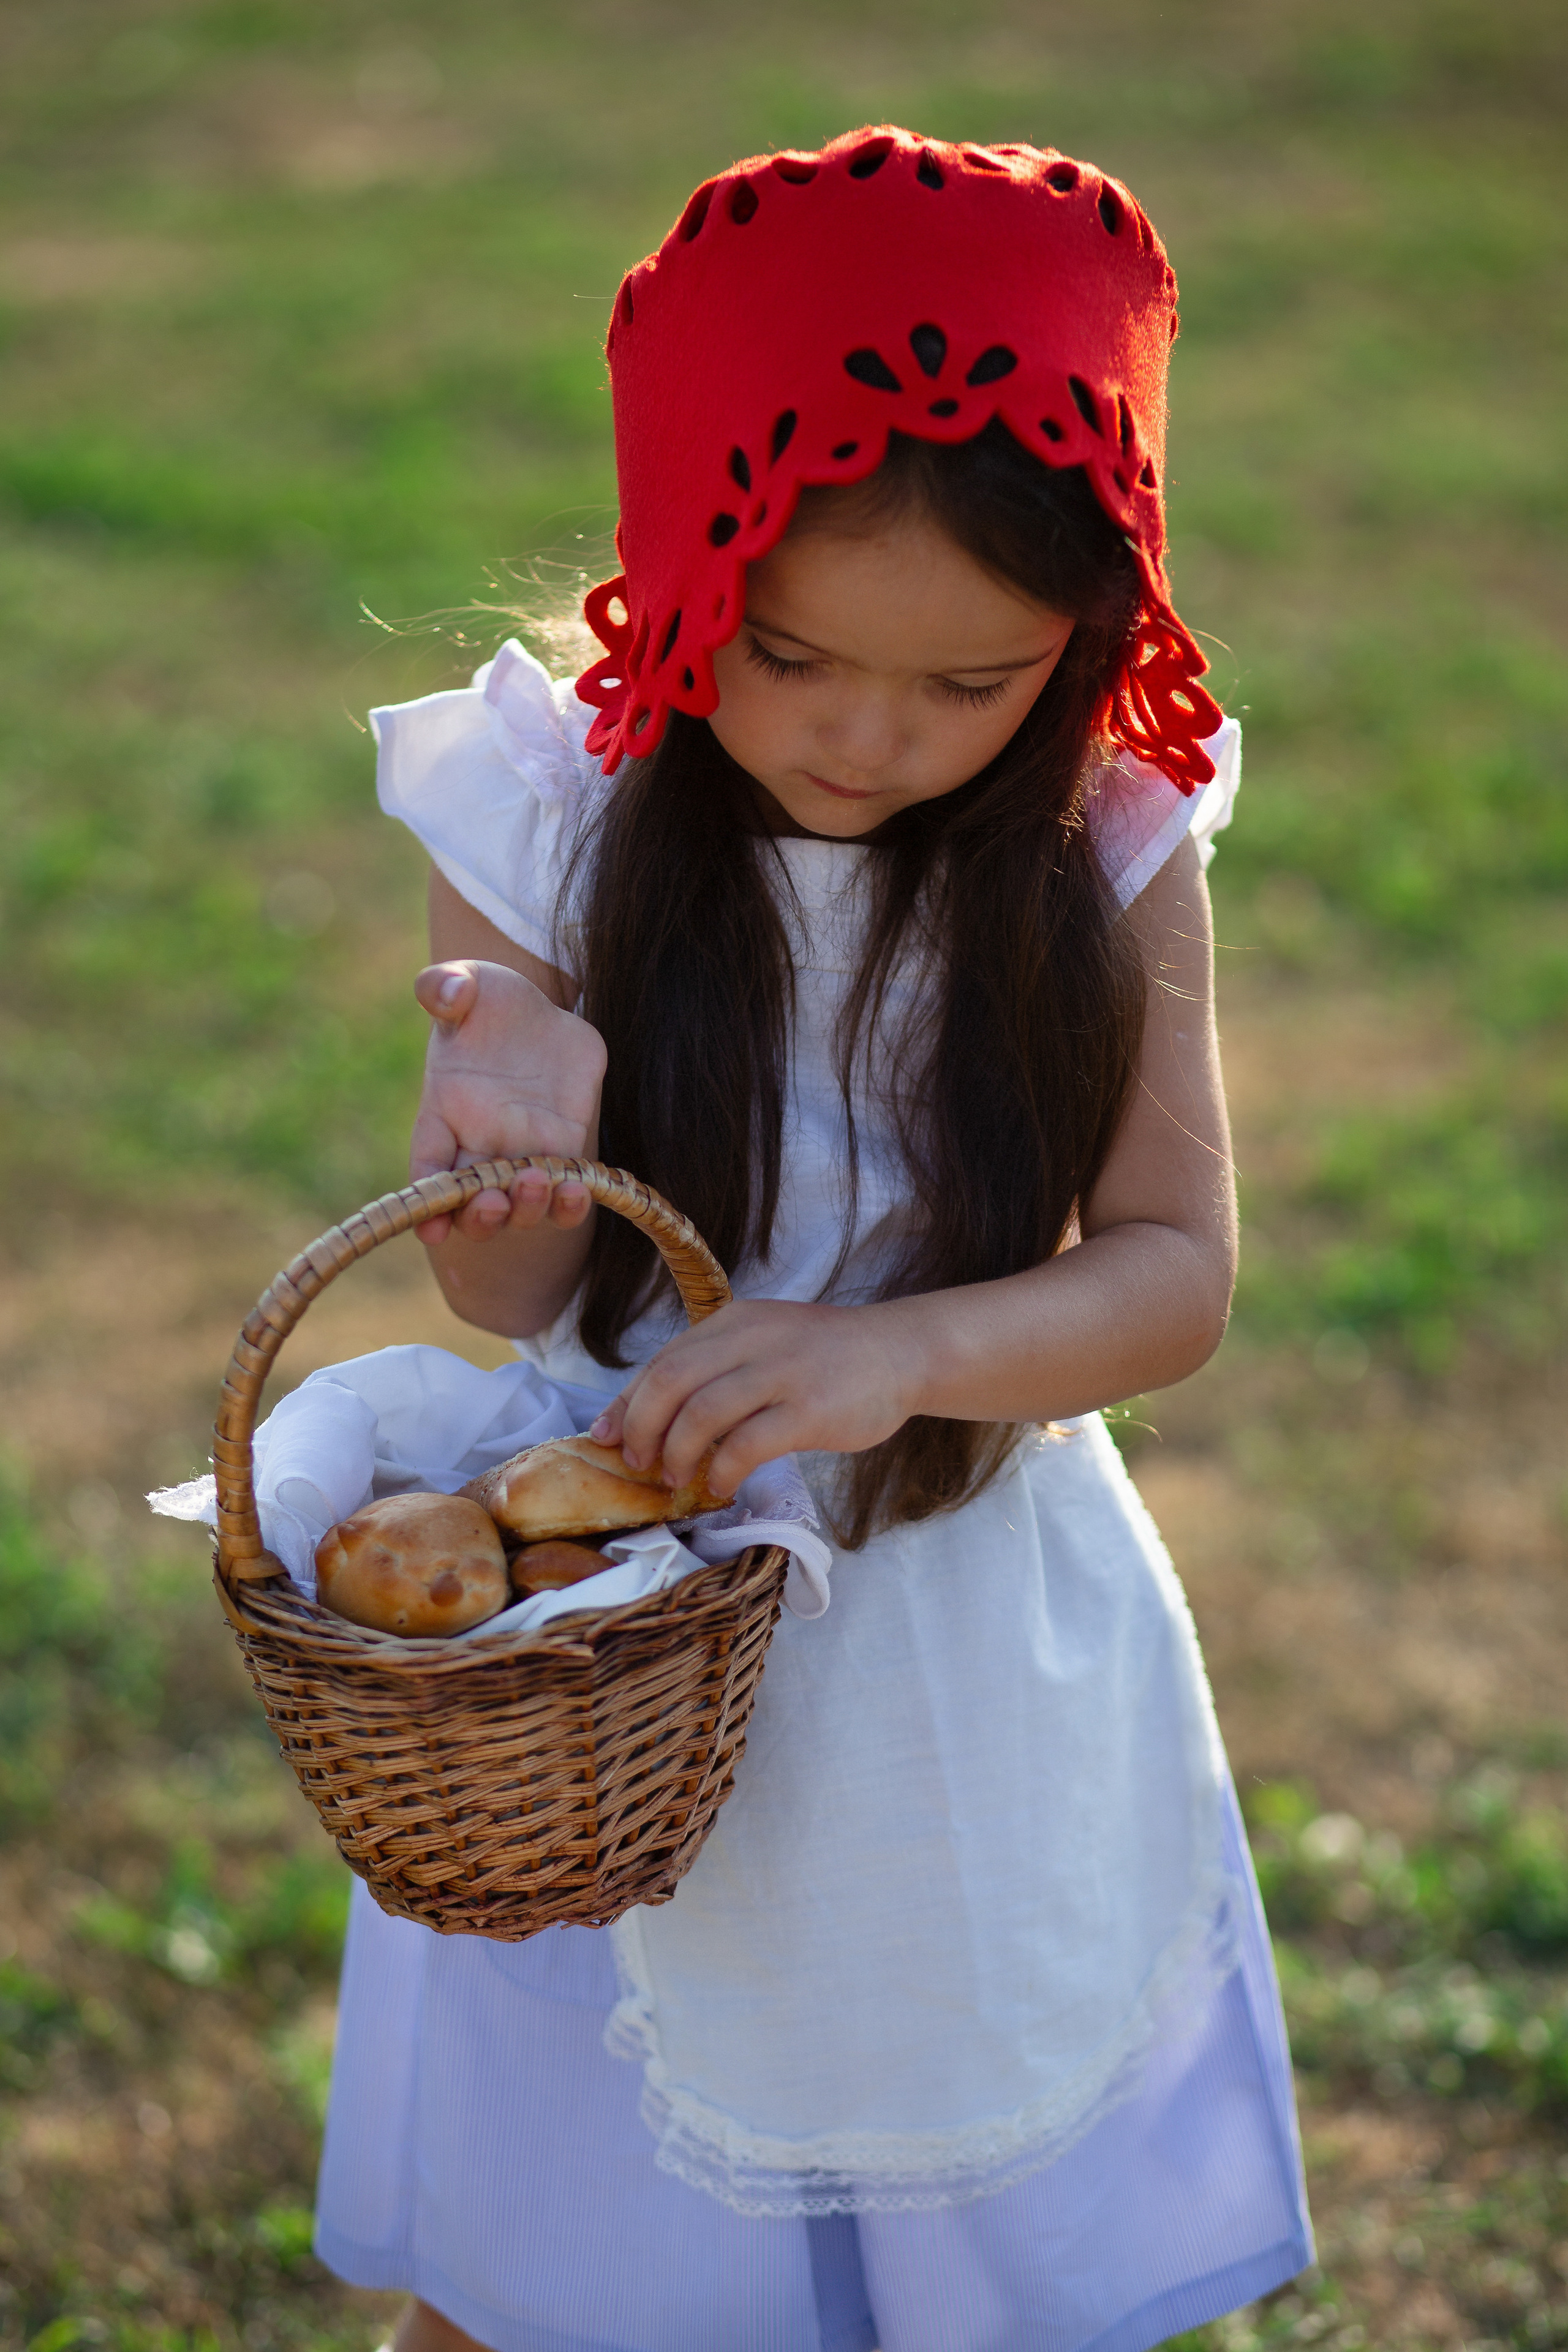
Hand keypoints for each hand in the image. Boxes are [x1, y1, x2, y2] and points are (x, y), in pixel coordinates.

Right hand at [411, 960, 607, 1245]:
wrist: (543, 1014)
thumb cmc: (490, 1000)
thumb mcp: (468, 982)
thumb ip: (445, 986)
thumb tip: (447, 992)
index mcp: (443, 1114)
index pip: (427, 1169)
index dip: (426, 1204)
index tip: (430, 1227)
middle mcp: (480, 1145)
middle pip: (472, 1204)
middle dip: (481, 1216)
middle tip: (494, 1201)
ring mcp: (524, 1154)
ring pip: (521, 1207)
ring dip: (528, 1209)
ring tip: (539, 1183)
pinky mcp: (567, 1150)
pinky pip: (567, 1192)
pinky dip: (571, 1203)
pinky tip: (580, 1192)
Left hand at [587, 1298, 919, 1497]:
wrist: (899, 1352)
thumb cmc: (824, 1358)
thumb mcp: (763, 1343)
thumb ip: (715, 1368)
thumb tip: (651, 1417)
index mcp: (733, 1321)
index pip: (662, 1361)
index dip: (626, 1403)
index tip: (605, 1438)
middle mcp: (751, 1339)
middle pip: (670, 1382)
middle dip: (643, 1429)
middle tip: (640, 1463)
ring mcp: (782, 1373)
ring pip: (702, 1413)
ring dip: (678, 1454)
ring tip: (678, 1479)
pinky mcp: (809, 1409)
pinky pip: (747, 1444)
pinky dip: (723, 1469)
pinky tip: (721, 1484)